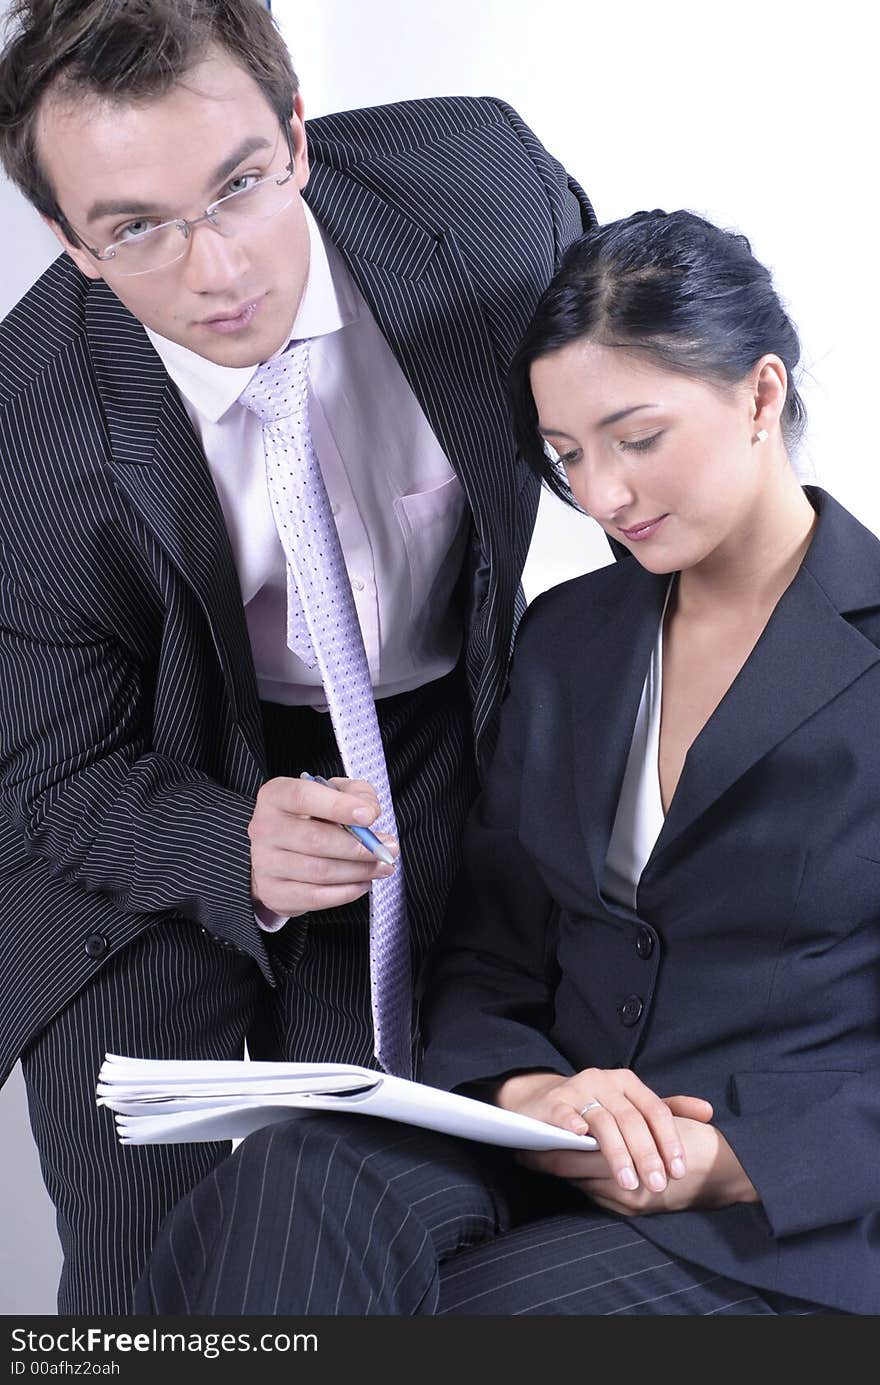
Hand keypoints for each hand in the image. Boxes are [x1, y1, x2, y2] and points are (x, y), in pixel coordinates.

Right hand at [248, 775, 397, 916]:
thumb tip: (369, 812)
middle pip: (315, 839)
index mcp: (276, 796)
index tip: (370, 816)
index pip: (304, 797)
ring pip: (319, 871)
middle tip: (388, 849)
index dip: (339, 806)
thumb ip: (355, 793)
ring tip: (382, 867)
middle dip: (359, 847)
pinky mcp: (273, 892)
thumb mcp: (333, 793)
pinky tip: (362, 882)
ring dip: (359, 871)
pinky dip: (346, 892)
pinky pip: (315, 897)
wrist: (281, 851)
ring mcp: (264, 863)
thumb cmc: (312, 817)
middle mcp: (264, 828)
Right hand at [495, 1067, 713, 1194]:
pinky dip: (572, 1124)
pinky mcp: (554, 1101)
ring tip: (627, 1181)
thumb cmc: (596, 1107)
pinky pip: (564, 1113)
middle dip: (646, 1154)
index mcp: (627, 1083)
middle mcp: (605, 1082)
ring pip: (603, 1122)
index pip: (656, 1110)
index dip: (669, 1140)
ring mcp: (578, 1090)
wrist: (544, 1098)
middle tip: (656, 1184)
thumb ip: (667, 1109)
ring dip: (616, 1153)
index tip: (677, 1170)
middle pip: (632, 1119)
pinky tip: (580, 1139)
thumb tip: (707, 1112)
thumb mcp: (632, 1105)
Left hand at [532, 1117, 759, 1216]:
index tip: (526, 1139)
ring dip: (563, 1170)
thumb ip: (626, 1122)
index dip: (548, 1147)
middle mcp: (622, 1184)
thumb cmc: (695, 1141)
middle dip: (546, 1159)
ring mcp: (626, 1200)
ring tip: (537, 1158)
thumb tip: (587, 1124)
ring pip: (583, 1182)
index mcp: (624, 1155)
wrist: (729, 1172)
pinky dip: (584, 1181)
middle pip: (572, 1170)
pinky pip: (599, 1195)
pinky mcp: (634, 1208)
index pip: (572, 1154)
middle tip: (521, 1150)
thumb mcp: (659, 1122)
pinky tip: (572, 1172)